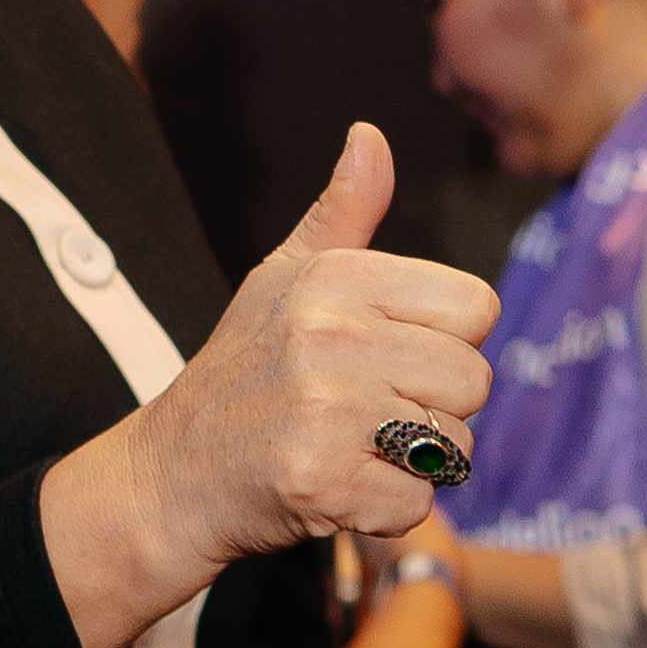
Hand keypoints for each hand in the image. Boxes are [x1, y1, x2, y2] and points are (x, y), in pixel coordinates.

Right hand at [43, 123, 497, 647]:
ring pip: (454, 448)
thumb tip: (370, 136)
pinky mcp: (319, 481)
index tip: (386, 356)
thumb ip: (342, 212)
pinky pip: (415, 504)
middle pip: (473, 381)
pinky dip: (383, 511)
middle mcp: (328, 335)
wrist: (171, 472)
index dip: (442, 340)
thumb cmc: (242, 371)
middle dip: (432, 407)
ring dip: (414, 466)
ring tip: (351, 449)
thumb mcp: (282, 280)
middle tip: (366, 413)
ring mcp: (323, 411)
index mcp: (333, 278)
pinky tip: (336, 489)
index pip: (475, 307)